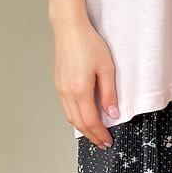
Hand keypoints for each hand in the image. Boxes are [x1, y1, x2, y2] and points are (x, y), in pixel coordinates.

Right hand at [53, 16, 117, 147]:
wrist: (69, 29)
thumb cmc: (89, 44)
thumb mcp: (107, 68)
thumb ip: (109, 93)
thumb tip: (112, 113)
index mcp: (80, 91)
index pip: (91, 121)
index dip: (100, 134)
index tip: (108, 141)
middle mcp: (67, 93)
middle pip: (79, 123)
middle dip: (91, 136)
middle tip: (102, 143)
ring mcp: (61, 89)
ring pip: (70, 117)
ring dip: (83, 128)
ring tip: (94, 133)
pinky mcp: (59, 83)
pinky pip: (66, 107)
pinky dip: (75, 117)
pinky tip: (83, 116)